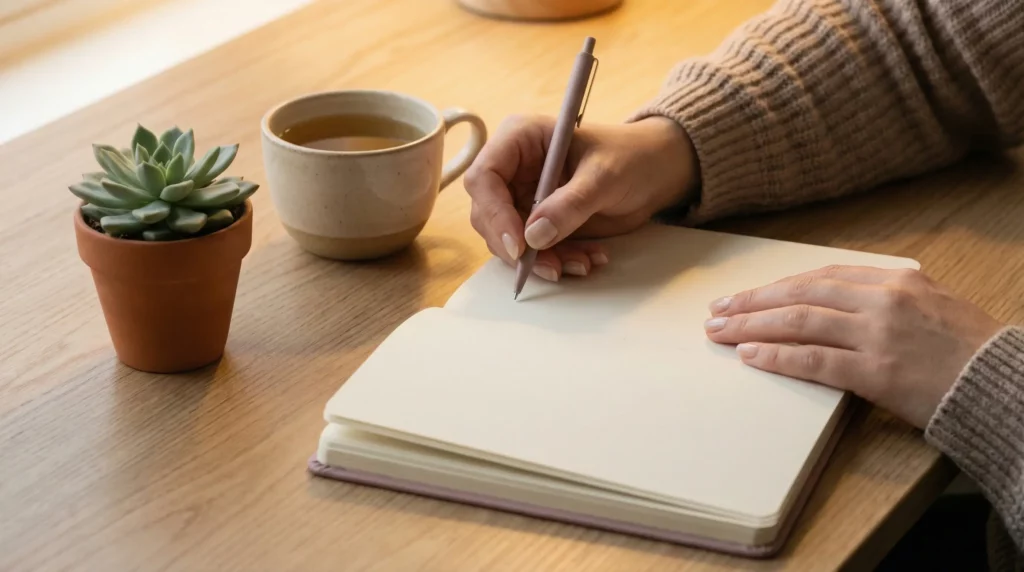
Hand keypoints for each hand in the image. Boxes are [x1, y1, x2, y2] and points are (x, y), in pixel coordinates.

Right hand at [464, 114, 697, 280]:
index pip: (484, 177)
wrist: (653, 172)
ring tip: (582, 264)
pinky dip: (557, 261)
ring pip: (508, 240)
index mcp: (520, 139)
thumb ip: (570, 204)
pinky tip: (588, 260)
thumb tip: (533, 237)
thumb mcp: (604, 176)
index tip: (520, 246)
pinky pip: (532, 251)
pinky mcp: (536, 222)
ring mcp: (522, 197)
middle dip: (517, 247)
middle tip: (551, 268)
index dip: (495, 213)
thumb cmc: (629, 157)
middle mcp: (512, 168)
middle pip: (487, 214)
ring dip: (541, 260)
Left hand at [703, 265, 1002, 428]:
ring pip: (799, 323)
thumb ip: (886, 297)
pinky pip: (815, 360)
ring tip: (720, 332)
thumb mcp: (931, 305)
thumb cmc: (969, 350)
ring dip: (752, 326)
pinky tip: (750, 356)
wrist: (1003, 384)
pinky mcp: (877, 372)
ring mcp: (879, 335)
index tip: (747, 294)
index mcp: (896, 280)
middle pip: (801, 294)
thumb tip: (836, 299)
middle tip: (717, 310)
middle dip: (752, 302)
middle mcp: (883, 300)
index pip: (821, 276)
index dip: (778, 285)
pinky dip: (777, 356)